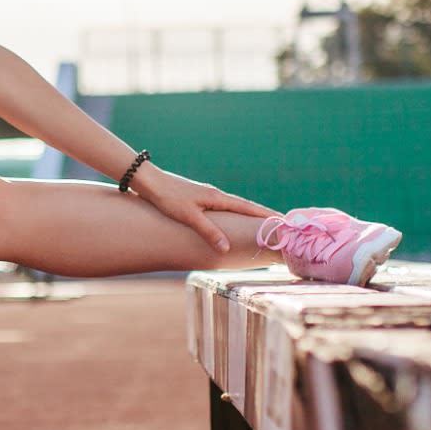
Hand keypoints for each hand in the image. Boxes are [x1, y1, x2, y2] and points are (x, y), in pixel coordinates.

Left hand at [126, 162, 272, 254]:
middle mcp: (215, 195)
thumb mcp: (189, 217)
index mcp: (217, 197)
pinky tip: (230, 219)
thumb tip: (227, 248)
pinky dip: (233, 213)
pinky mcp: (198, 198)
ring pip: (233, 206)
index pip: (247, 207)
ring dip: (247, 214)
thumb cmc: (168, 198)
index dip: (264, 215)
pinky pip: (223, 207)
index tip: (281, 220)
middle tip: (277, 224)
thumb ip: (209, 232)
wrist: (149, 182)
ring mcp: (207, 196)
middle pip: (244, 206)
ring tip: (259, 223)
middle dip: (260, 215)